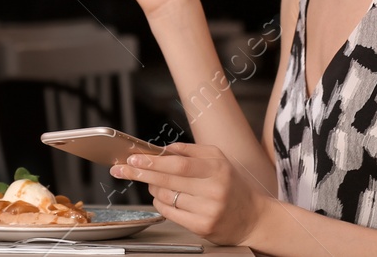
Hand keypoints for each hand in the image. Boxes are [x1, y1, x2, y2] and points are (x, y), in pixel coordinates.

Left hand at [109, 142, 269, 246]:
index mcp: (217, 167)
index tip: (134, 158)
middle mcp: (214, 189)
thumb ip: (191, 151)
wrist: (252, 218)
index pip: (178, 164)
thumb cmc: (232, 186)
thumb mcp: (218, 160)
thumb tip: (163, 149)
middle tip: (124, 168)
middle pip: (169, 180)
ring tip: (153, 183)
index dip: (153, 161)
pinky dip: (161, 203)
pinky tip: (162, 198)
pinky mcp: (203, 227)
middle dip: (142, 173)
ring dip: (153, 189)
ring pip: (167, 197)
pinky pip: (171, 213)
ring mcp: (208, 210)